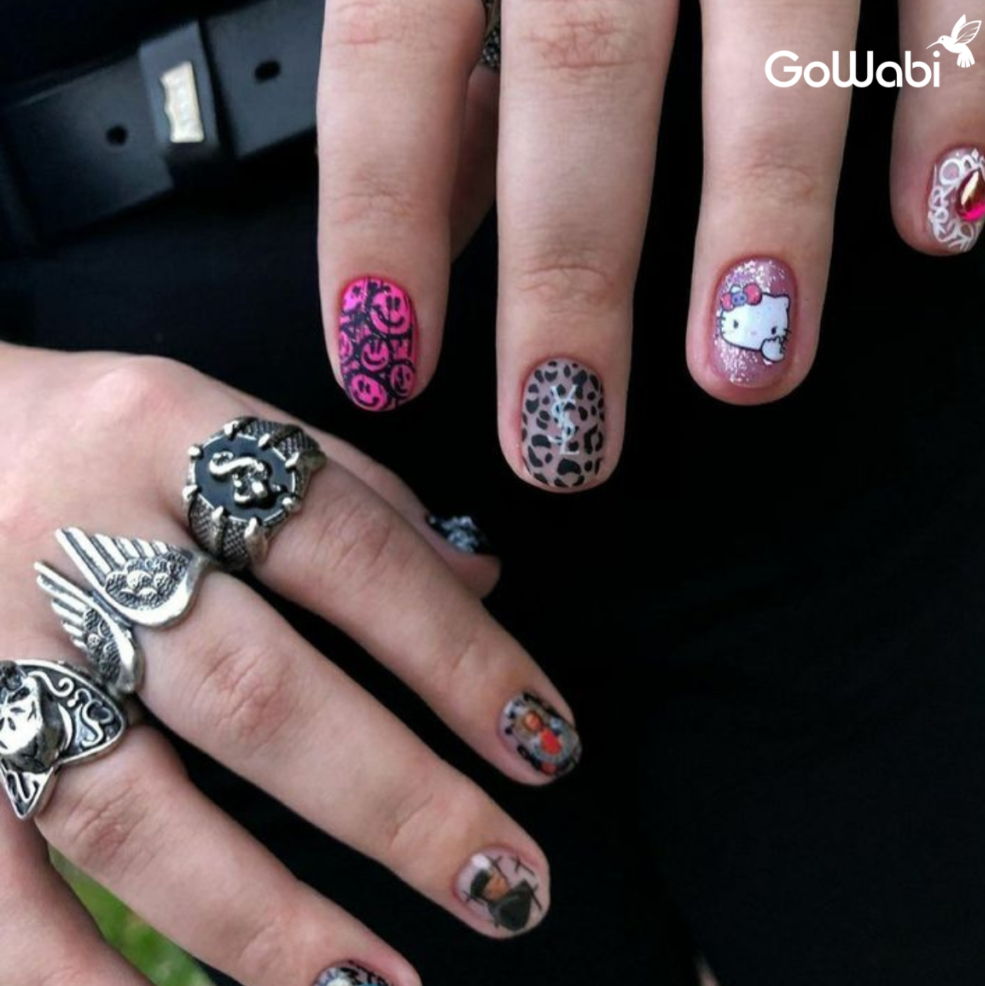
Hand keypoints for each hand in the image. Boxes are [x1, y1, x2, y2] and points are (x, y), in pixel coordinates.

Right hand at [0, 346, 580, 985]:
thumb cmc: (94, 438)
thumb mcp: (216, 420)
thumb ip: (349, 494)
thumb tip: (483, 580)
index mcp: (171, 433)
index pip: (352, 548)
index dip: (460, 652)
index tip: (546, 745)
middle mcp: (75, 536)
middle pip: (256, 693)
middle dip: (397, 803)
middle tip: (508, 885)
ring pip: (128, 808)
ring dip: (262, 919)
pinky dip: (71, 977)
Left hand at [314, 0, 984, 484]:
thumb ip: (438, 88)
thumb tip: (418, 249)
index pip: (390, 48)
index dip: (380, 217)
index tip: (383, 369)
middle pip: (581, 62)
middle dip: (573, 272)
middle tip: (569, 438)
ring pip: (774, 20)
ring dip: (764, 215)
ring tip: (747, 372)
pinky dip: (950, 94)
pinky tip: (931, 232)